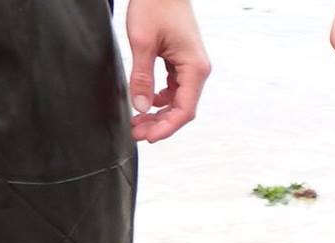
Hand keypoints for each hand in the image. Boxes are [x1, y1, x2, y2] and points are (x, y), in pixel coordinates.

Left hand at [126, 0, 210, 141]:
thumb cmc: (155, 6)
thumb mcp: (142, 43)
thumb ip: (142, 77)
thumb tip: (141, 107)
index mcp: (195, 68)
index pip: (184, 110)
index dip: (167, 127)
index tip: (148, 137)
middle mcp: (198, 70)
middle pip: (182, 109)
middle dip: (160, 124)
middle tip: (137, 132)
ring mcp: (191, 66)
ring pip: (178, 100)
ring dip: (159, 113)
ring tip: (138, 121)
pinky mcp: (183, 61)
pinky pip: (175, 88)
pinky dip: (161, 98)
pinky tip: (146, 101)